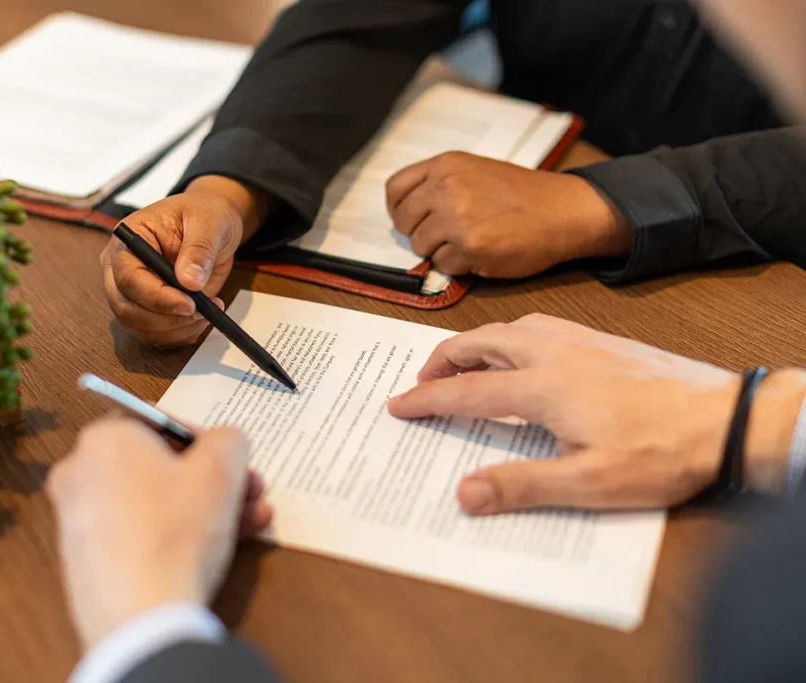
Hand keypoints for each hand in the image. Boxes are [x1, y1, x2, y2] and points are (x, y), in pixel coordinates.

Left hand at [47, 417, 272, 650]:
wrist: (142, 617)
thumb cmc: (178, 531)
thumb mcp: (222, 469)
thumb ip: (230, 439)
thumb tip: (226, 443)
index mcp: (104, 438)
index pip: (162, 422)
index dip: (207, 440)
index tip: (233, 462)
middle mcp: (80, 473)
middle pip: (161, 466)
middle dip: (213, 480)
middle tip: (250, 493)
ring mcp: (77, 521)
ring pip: (155, 501)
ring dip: (205, 508)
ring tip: (251, 524)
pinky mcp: (85, 561)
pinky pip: (138, 533)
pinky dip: (175, 535)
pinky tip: (219, 549)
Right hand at [101, 176, 269, 347]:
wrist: (211, 227)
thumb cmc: (204, 216)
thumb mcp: (208, 223)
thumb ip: (199, 250)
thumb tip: (190, 281)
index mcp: (128, 241)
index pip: (128, 278)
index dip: (158, 297)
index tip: (190, 304)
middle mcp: (121, 270)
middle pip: (127, 309)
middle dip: (167, 319)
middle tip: (204, 311)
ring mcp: (132, 293)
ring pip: (140, 328)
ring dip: (176, 329)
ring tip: (210, 310)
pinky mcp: (147, 310)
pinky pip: (155, 336)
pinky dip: (180, 335)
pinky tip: (202, 320)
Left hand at [385, 151, 630, 277]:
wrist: (563, 211)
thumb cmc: (521, 194)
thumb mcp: (475, 170)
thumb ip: (440, 183)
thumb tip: (408, 210)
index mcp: (446, 165)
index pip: (395, 189)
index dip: (398, 209)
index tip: (409, 220)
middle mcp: (447, 187)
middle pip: (404, 221)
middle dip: (419, 233)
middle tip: (444, 236)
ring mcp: (457, 218)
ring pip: (421, 246)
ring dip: (440, 250)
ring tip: (468, 242)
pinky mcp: (470, 247)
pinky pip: (443, 265)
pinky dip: (458, 265)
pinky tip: (481, 253)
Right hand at [387, 314, 805, 514]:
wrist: (726, 419)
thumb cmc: (662, 452)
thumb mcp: (590, 484)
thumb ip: (523, 485)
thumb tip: (464, 494)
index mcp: (545, 387)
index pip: (467, 392)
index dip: (427, 399)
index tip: (399, 404)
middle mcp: (556, 353)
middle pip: (482, 344)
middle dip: (444, 359)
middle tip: (422, 379)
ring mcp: (582, 342)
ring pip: (511, 327)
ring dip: (477, 342)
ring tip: (464, 362)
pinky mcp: (604, 341)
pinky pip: (541, 324)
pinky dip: (511, 335)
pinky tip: (522, 351)